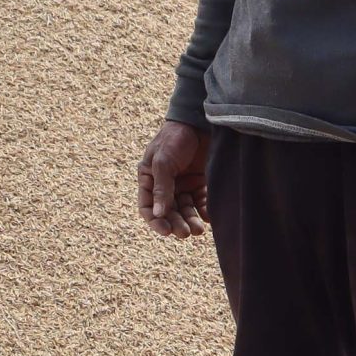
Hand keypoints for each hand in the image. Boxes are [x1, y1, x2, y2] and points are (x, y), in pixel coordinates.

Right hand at [136, 120, 209, 238]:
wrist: (200, 122)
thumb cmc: (175, 138)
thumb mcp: (164, 162)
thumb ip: (162, 188)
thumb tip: (158, 215)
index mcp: (149, 178)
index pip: (147, 206)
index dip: (155, 221)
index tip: (166, 231)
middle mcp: (164, 184)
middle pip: (168, 211)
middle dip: (176, 223)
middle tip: (185, 233)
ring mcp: (183, 184)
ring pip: (185, 210)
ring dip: (190, 221)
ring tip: (198, 230)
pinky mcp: (199, 182)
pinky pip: (200, 202)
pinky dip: (204, 211)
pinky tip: (208, 218)